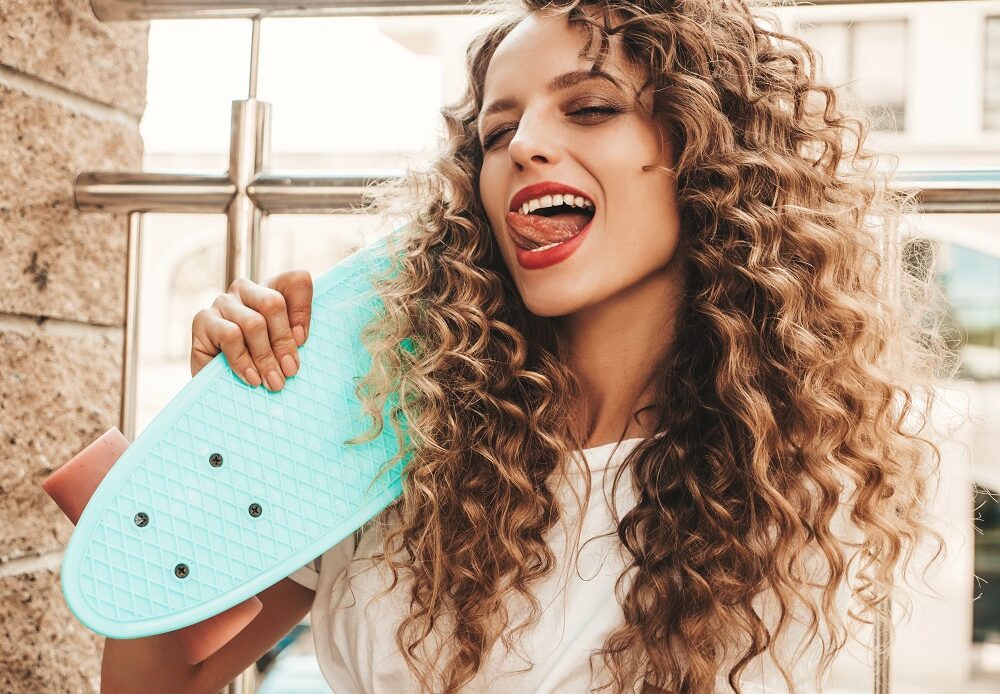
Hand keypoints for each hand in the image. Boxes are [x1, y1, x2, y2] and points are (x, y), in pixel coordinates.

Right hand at [190, 269, 312, 390]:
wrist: (223, 390)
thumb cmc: (262, 367)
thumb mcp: (285, 352)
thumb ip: (295, 339)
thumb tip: (298, 338)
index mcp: (272, 290)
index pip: (297, 281)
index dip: (303, 310)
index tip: (303, 341)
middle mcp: (247, 290)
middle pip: (273, 303)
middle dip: (283, 341)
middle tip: (289, 371)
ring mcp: (223, 302)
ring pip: (253, 323)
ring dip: (265, 357)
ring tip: (273, 381)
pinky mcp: (203, 319)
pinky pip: (230, 335)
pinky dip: (243, 361)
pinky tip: (252, 378)